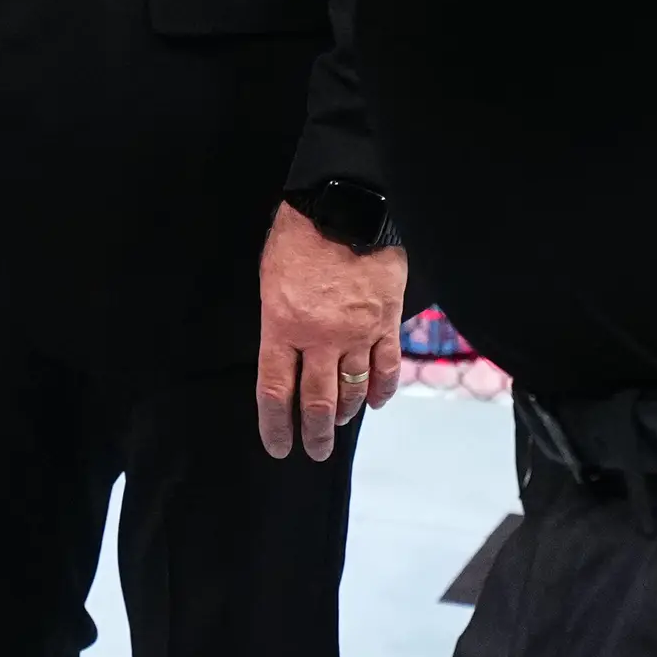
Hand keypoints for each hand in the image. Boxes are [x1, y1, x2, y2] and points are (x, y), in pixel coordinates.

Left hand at [257, 202, 407, 461]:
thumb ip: (277, 321)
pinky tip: (376, 401)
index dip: (275, 424)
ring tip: (339, 423)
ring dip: (345, 412)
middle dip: (314, 433)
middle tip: (314, 451)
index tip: (278, 446)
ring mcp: (357, 333)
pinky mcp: (386, 321)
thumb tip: (285, 353)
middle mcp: (319, 338)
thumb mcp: (270, 279)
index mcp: (282, 325)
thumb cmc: (297, 235)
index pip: (275, 390)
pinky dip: (382, 389)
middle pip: (316, 401)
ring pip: (352, 389)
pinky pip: (386, 366)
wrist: (344, 205)